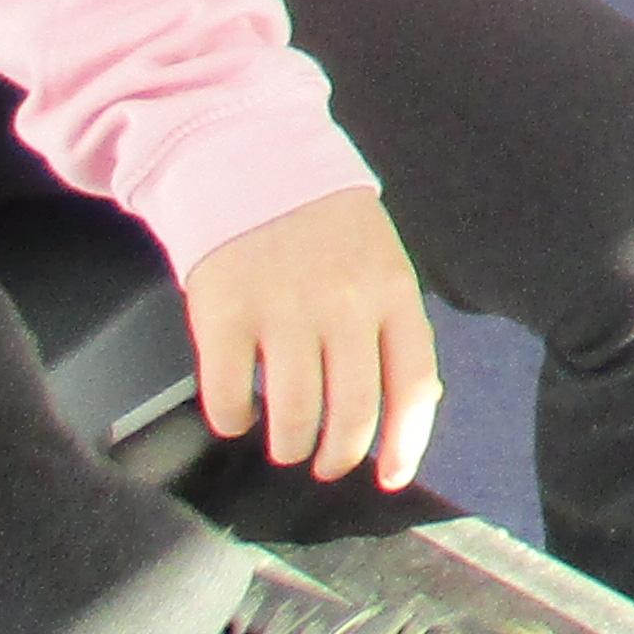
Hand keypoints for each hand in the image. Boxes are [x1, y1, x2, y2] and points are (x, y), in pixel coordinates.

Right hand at [182, 188, 439, 489]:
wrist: (250, 156)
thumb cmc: (323, 220)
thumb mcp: (380, 259)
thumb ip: (391, 323)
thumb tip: (406, 405)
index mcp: (392, 290)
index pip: (411, 382)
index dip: (406, 441)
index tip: (391, 477)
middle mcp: (343, 305)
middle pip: (351, 411)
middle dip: (340, 454)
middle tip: (326, 463)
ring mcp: (282, 310)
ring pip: (292, 414)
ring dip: (289, 443)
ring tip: (286, 443)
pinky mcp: (222, 314)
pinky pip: (226, 395)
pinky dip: (231, 420)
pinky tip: (235, 415)